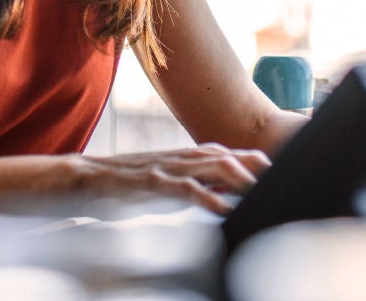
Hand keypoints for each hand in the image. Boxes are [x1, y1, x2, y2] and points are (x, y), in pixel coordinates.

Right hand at [72, 143, 270, 213]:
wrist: (86, 180)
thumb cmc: (127, 187)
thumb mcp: (168, 187)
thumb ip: (197, 188)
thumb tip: (227, 197)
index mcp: (185, 159)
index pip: (227, 155)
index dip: (252, 162)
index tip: (276, 172)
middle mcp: (180, 158)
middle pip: (226, 156)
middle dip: (254, 165)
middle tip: (280, 176)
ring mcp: (167, 167)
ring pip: (210, 165)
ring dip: (239, 176)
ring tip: (260, 189)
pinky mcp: (153, 181)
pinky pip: (185, 188)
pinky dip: (208, 198)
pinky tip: (224, 209)